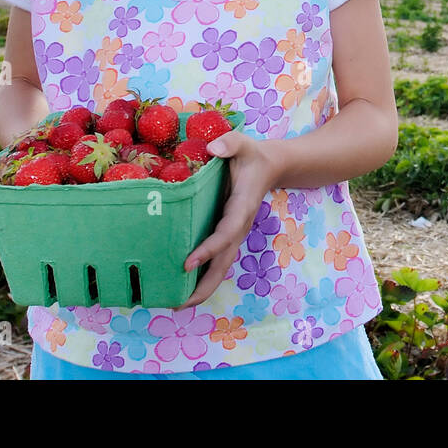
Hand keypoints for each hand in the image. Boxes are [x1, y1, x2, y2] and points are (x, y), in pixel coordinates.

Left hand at [175, 130, 278, 309]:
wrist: (270, 166)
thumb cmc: (252, 155)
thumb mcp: (243, 144)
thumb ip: (230, 143)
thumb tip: (213, 149)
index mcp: (242, 208)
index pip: (225, 233)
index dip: (209, 249)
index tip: (187, 262)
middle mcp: (239, 227)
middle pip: (224, 263)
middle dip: (204, 286)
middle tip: (178, 303)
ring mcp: (235, 234)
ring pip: (221, 267)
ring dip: (202, 287)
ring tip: (176, 304)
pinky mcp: (229, 235)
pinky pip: (217, 260)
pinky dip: (203, 276)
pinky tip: (184, 286)